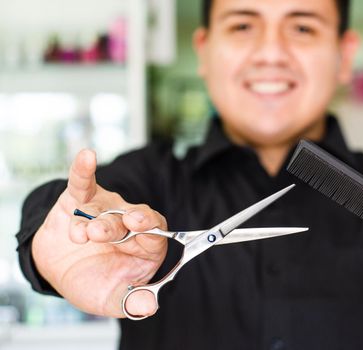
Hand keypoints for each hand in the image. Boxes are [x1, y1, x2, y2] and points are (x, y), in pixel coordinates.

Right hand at [32, 149, 167, 317]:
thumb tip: (149, 307)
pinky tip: (87, 157)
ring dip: (95, 220)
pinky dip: (83, 170)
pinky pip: (83, 183)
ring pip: (105, 209)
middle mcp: (128, 223)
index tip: (144, 231)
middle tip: (104, 234)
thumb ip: (131, 301)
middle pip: (132, 218)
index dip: (152, 230)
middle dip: (118, 226)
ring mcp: (105, 210)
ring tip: (84, 234)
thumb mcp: (112, 298)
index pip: (157, 232)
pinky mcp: (79, 201)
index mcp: (145, 244)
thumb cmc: (93, 281)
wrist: (59, 270)